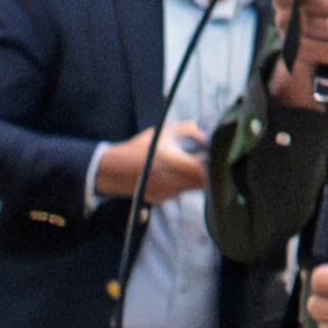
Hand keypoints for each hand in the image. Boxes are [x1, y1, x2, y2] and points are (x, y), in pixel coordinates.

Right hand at [93, 121, 208, 207]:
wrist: (113, 169)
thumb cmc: (140, 148)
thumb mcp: (163, 131)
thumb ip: (189, 130)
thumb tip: (205, 137)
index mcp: (180, 164)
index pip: (210, 170)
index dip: (214, 164)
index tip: (210, 154)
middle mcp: (178, 182)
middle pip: (205, 182)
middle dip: (206, 171)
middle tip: (201, 160)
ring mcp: (171, 192)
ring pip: (193, 188)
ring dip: (193, 178)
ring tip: (183, 165)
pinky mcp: (164, 198)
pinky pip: (180, 191)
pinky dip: (180, 183)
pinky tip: (168, 173)